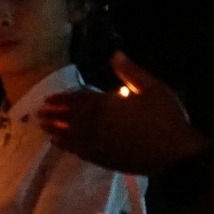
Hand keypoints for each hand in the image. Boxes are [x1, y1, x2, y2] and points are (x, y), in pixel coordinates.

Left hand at [36, 52, 206, 173]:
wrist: (174, 153)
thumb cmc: (165, 117)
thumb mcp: (151, 88)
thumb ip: (130, 72)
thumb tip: (114, 53)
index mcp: (105, 104)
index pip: (77, 99)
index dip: (62, 98)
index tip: (48, 99)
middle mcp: (94, 124)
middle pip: (68, 117)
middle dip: (53, 114)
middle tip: (39, 112)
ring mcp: (96, 144)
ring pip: (68, 135)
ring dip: (54, 130)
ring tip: (42, 127)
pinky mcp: (101, 159)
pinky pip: (77, 151)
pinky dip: (65, 146)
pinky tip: (58, 144)